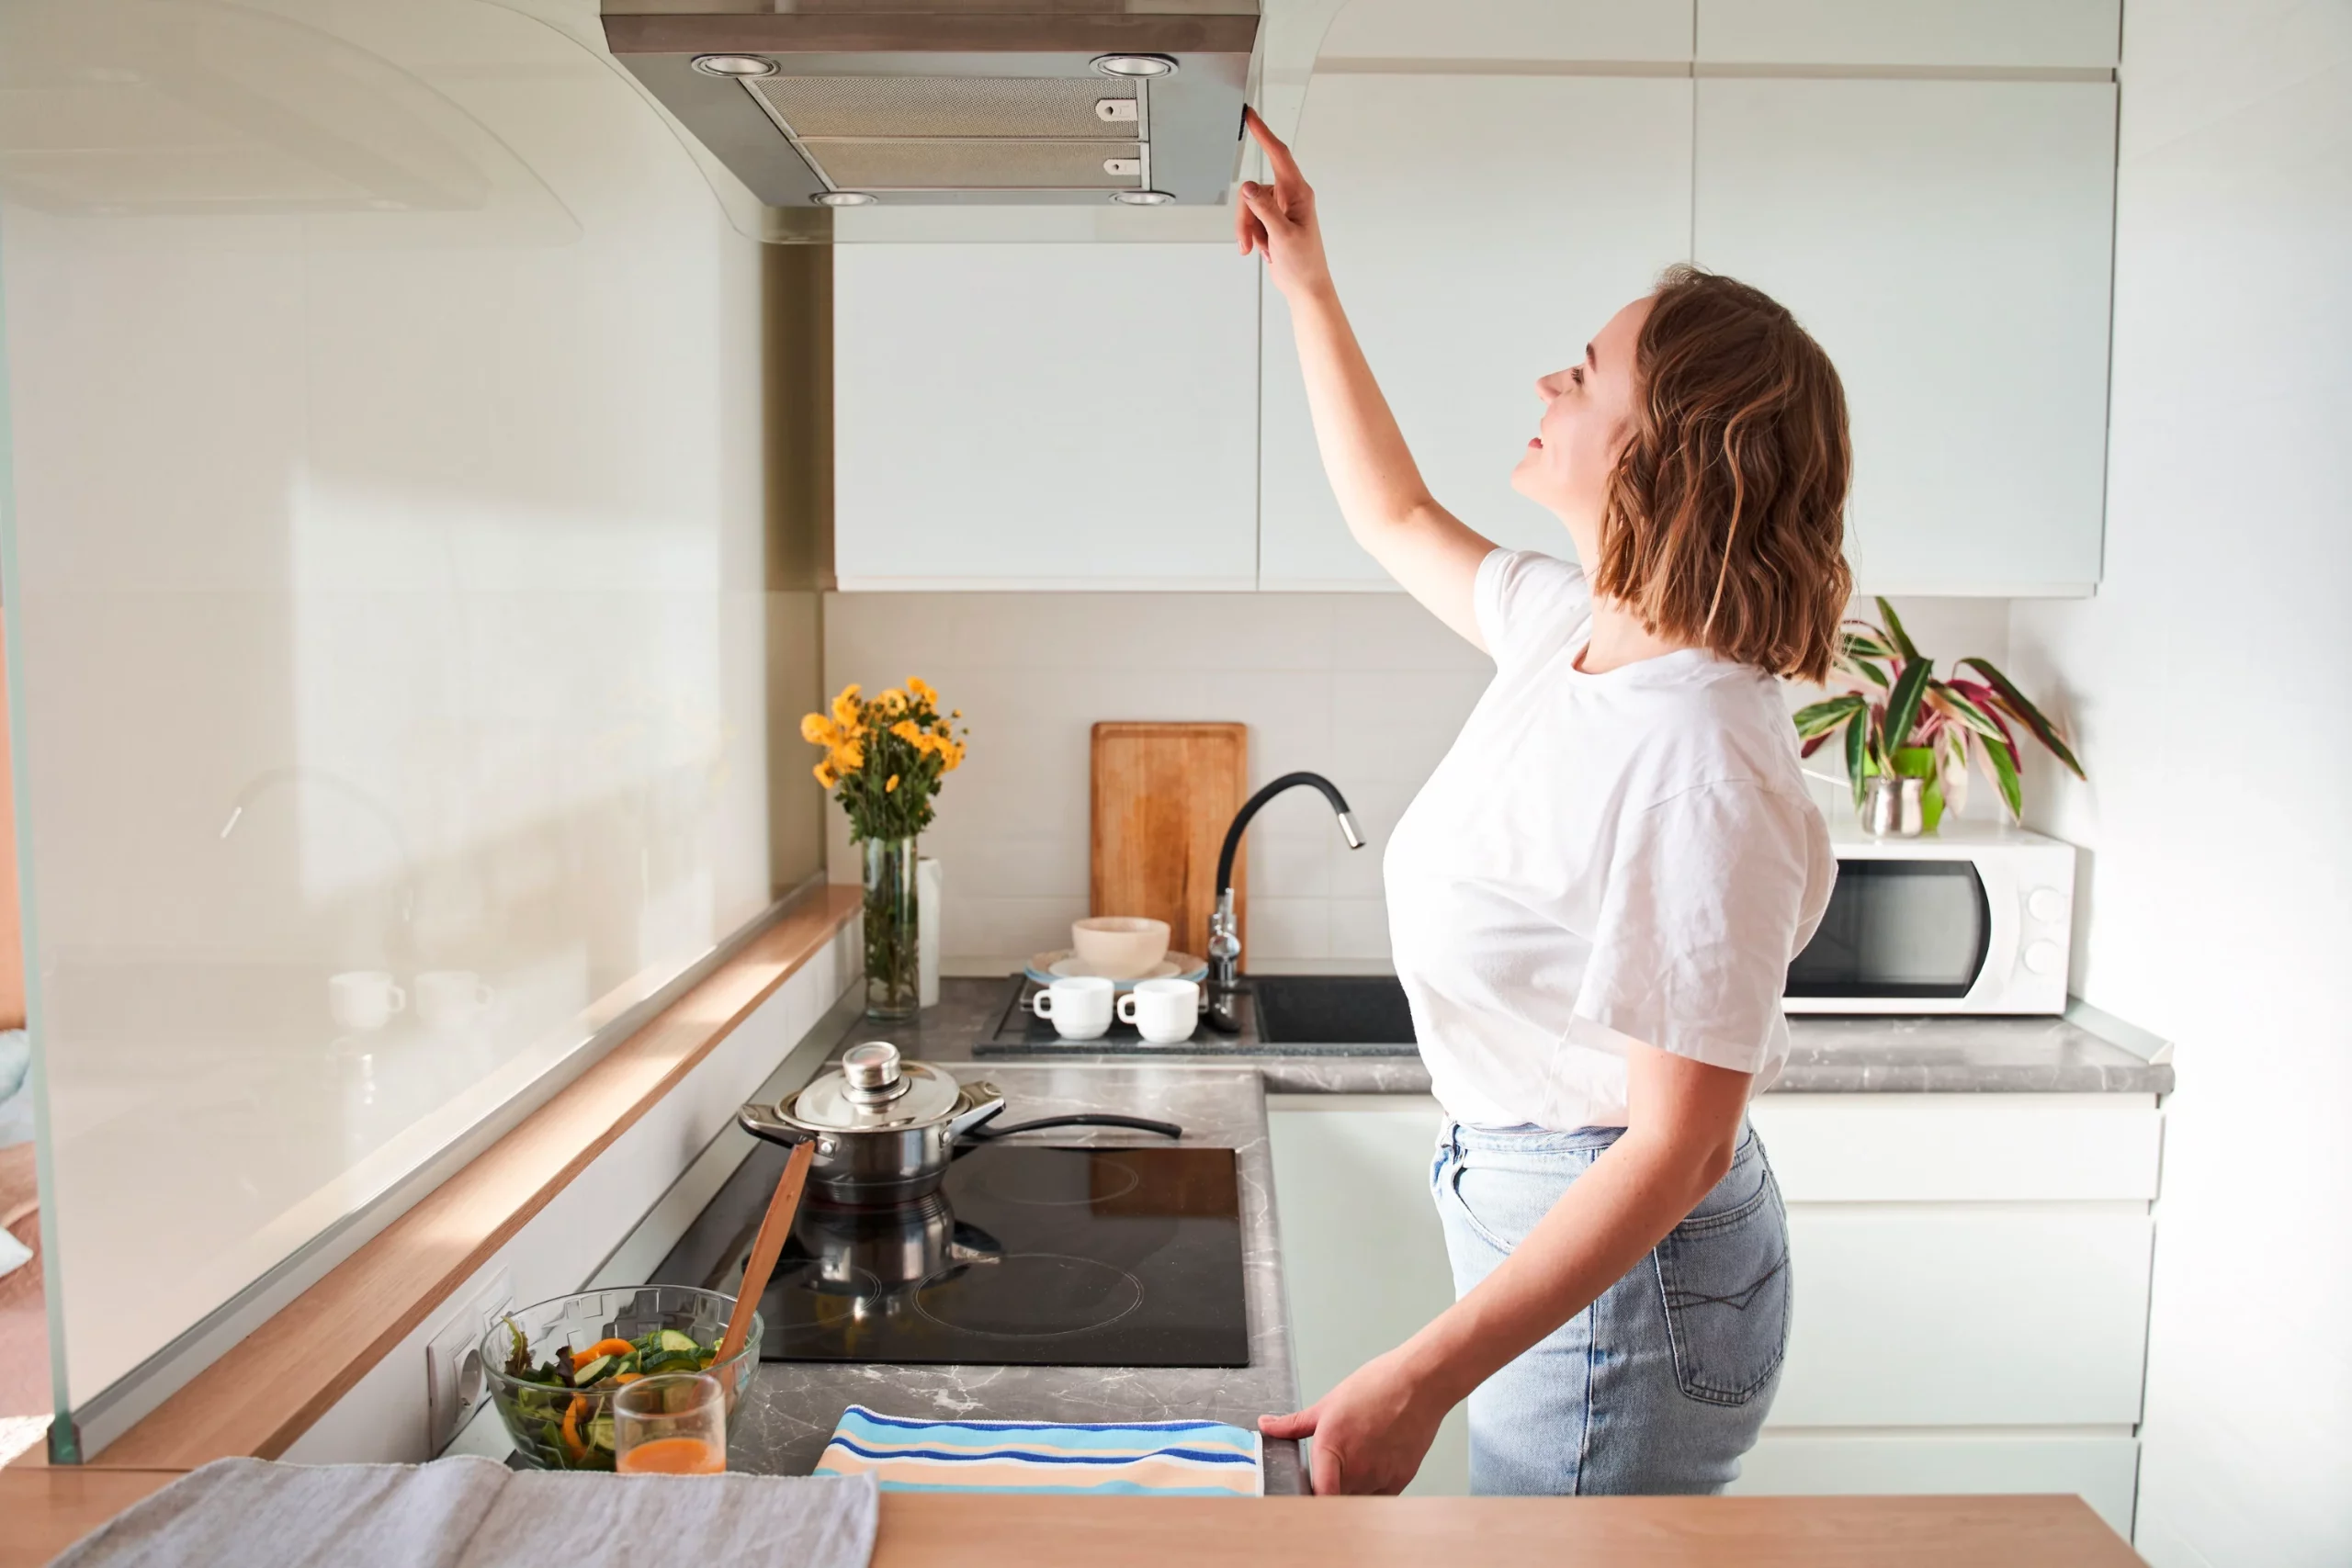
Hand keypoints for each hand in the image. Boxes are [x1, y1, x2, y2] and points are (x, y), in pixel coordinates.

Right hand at [1235, 107, 1332, 299]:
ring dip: (1248, 229)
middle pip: (1254, 190)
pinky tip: (1262, 249)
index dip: (1264, 134)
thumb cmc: (1303, 263)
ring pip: (1249, 206)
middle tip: (1247, 241)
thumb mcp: (1281, 235)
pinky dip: (1251, 235)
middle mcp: (1290, 196)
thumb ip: (1263, 209)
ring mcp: (1280, 208)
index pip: (1279, 155)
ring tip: (1258, 248)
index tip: (1251, 116)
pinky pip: (1251, 219)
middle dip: (1246, 216)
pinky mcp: (1272, 221)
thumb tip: (1248, 186)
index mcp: (1298, 193)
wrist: (1305, 287)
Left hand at [1258, 1345, 1449, 1494]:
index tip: (1301, 1504)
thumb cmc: (1378, 1387)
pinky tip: (1372, 1471)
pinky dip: (1372, 1492)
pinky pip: (1380, 1499)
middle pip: (1335, 1501)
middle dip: (1328, 1496)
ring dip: (1350, 1494)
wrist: (1420, 1384)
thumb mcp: (1328, 1404)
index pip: (1317, 1496)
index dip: (1308, 1506)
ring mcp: (1380, 1476)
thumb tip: (1266, 1426)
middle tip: (1323, 1485)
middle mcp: (1356, 1468)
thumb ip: (1294, 1423)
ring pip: (1358, 1502)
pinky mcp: (1400, 1480)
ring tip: (1351, 1473)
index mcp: (1331, 1448)